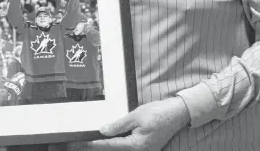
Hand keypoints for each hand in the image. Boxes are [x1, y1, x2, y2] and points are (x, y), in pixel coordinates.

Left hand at [66, 97, 190, 150]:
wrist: (178, 113)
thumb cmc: (159, 112)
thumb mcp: (136, 116)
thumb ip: (118, 125)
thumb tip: (102, 132)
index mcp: (137, 146)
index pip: (110, 146)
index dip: (94, 144)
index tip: (80, 143)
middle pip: (115, 150)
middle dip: (100, 146)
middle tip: (81, 143)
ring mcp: (144, 150)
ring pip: (122, 148)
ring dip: (109, 144)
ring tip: (92, 140)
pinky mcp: (146, 146)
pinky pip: (128, 146)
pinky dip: (118, 143)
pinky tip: (110, 138)